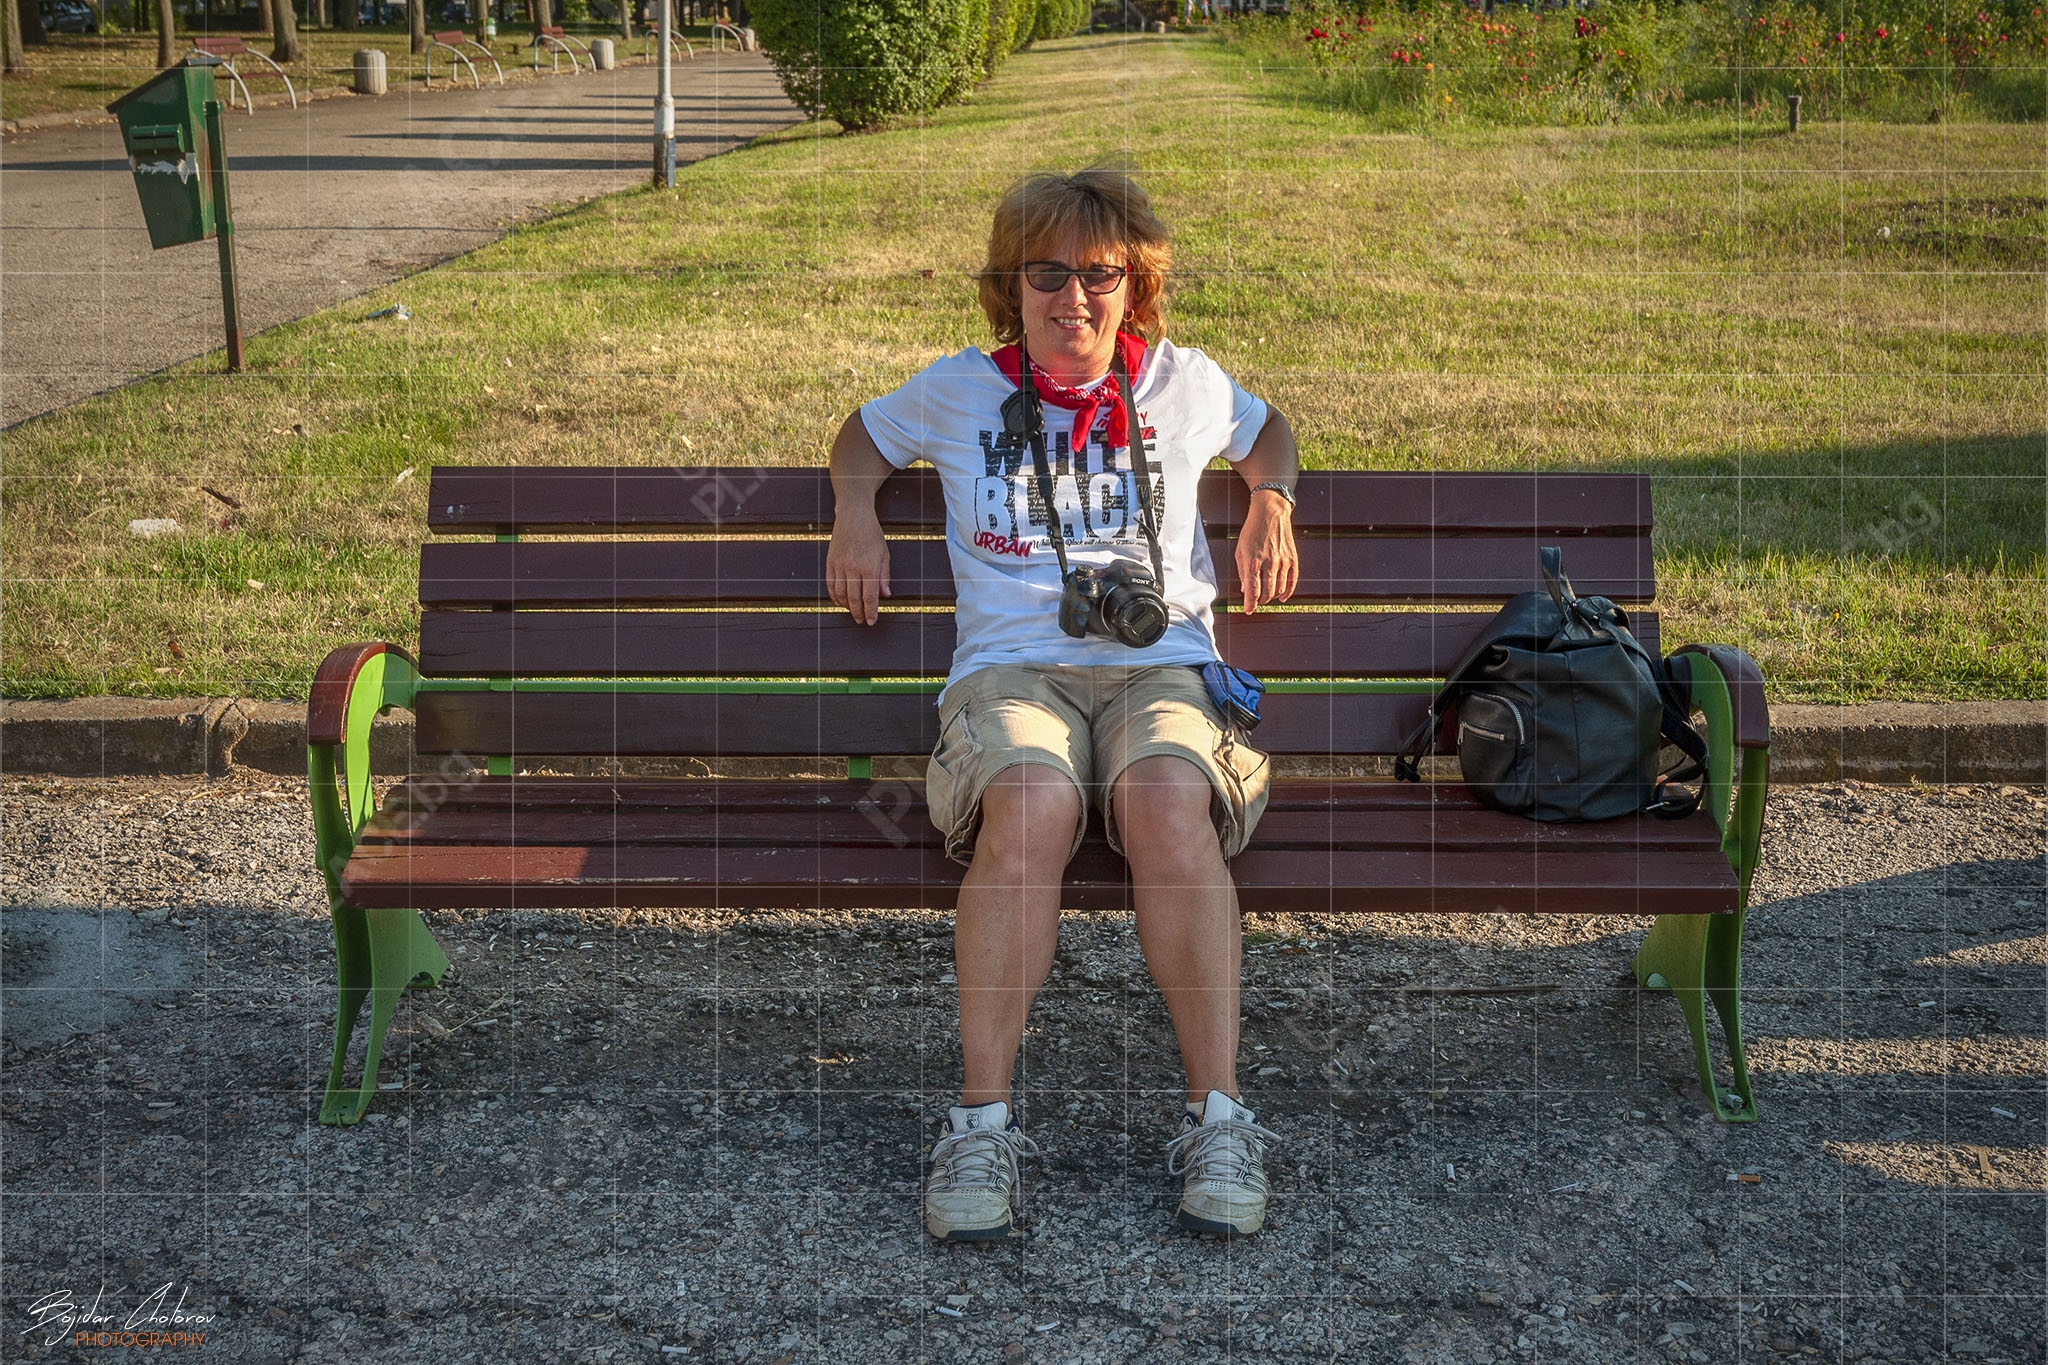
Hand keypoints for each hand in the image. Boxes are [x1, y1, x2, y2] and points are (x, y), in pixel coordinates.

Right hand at [826, 513, 890, 625]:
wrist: (853, 515)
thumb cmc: (872, 534)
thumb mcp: (884, 554)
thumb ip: (884, 576)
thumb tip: (886, 595)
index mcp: (869, 566)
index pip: (870, 596)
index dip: (871, 611)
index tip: (872, 621)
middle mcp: (853, 567)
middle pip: (854, 598)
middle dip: (859, 613)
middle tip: (862, 620)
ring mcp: (839, 565)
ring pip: (841, 594)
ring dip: (847, 606)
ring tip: (853, 612)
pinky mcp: (830, 562)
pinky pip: (830, 585)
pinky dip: (835, 596)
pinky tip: (840, 602)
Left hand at [1236, 490, 1297, 614]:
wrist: (1270, 512)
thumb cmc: (1252, 530)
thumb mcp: (1240, 550)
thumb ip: (1242, 572)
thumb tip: (1245, 590)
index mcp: (1253, 560)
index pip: (1252, 590)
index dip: (1250, 604)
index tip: (1248, 610)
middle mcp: (1269, 562)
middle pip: (1267, 592)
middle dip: (1260, 601)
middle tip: (1255, 603)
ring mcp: (1283, 560)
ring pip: (1279, 588)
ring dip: (1272, 596)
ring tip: (1266, 598)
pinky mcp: (1293, 558)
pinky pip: (1293, 580)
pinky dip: (1288, 591)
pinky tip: (1283, 597)